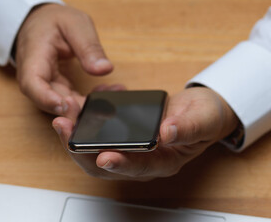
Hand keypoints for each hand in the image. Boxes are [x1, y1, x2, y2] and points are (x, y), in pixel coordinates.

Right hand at [15, 3, 112, 114]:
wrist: (40, 22)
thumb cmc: (53, 21)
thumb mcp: (75, 24)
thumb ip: (88, 47)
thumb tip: (104, 69)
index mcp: (33, 58)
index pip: (33, 86)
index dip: (48, 99)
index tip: (69, 104)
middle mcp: (35, 79)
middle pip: (51, 103)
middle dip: (79, 110)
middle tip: (106, 106)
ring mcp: (46, 87)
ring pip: (65, 107)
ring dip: (90, 106)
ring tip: (114, 94)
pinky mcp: (59, 90)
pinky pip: (74, 101)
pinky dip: (91, 100)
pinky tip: (109, 91)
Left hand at [52, 87, 238, 180]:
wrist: (202, 110)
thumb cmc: (205, 118)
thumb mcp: (203, 119)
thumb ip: (186, 128)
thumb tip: (166, 133)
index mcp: (164, 162)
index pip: (138, 168)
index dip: (120, 164)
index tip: (105, 156)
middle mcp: (143, 161)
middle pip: (104, 164)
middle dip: (81, 148)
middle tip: (65, 126)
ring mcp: (131, 149)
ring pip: (95, 149)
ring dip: (77, 134)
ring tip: (66, 113)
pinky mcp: (123, 135)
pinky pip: (99, 133)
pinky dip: (87, 119)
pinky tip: (85, 101)